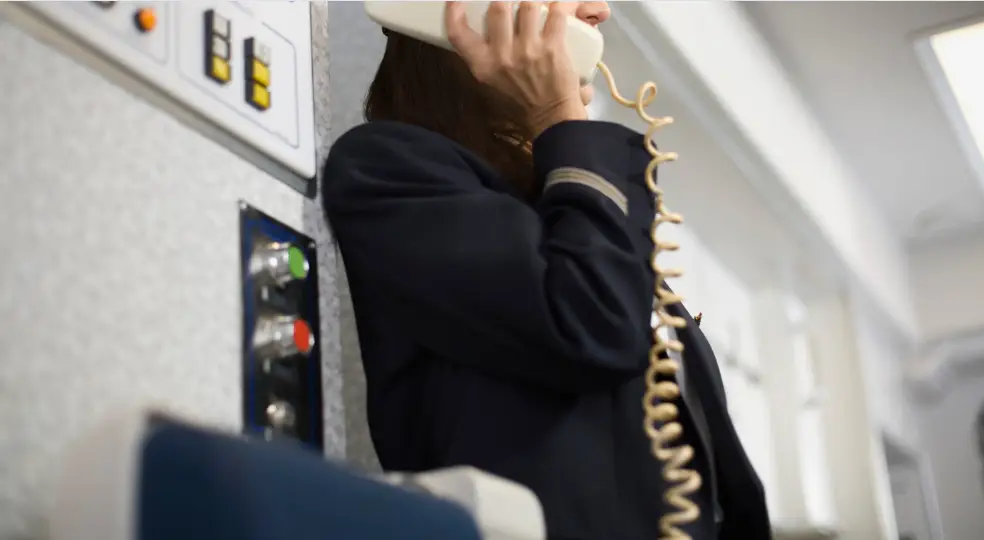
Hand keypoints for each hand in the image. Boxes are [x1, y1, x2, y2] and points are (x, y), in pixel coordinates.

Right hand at [445, 1, 586, 136]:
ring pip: (528, 6)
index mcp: (483, 66)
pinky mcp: (552, 48)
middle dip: (505, 2)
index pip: (459, 34)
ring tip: (537, 13)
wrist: (550, 120)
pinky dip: (559, 9)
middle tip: (512, 7)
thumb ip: (483, 59)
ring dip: (533, 5)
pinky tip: (557, 13)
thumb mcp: (490, 84)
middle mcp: (502, 56)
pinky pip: (556, 13)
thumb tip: (481, 34)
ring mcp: (528, 50)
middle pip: (498, 7)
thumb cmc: (520, 104)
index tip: (456, 1)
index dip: (454, 12)